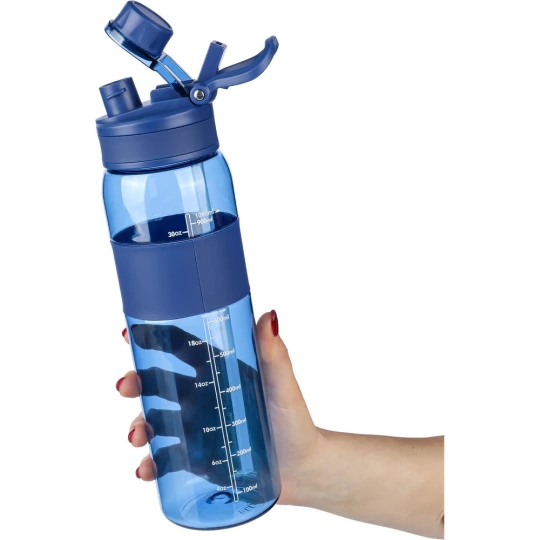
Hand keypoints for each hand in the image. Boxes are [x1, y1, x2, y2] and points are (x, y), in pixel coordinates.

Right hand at [116, 310, 323, 504]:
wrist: (303, 469)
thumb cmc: (293, 420)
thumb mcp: (282, 385)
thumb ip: (274, 354)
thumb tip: (270, 316)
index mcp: (216, 371)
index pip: (179, 349)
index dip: (153, 338)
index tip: (130, 334)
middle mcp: (199, 397)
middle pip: (155, 384)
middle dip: (134, 383)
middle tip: (125, 386)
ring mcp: (194, 429)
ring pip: (153, 422)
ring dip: (137, 426)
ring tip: (138, 435)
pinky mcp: (194, 460)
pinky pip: (163, 460)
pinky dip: (148, 464)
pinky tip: (146, 469)